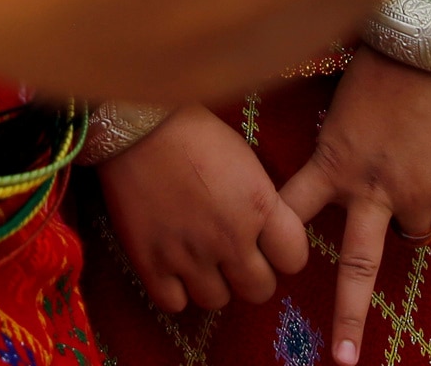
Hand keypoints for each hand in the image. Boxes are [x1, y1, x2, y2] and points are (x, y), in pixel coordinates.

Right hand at [96, 105, 308, 313]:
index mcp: (259, 206)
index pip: (294, 260)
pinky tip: (172, 267)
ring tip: (199, 258)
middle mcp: (230, 238)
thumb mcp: (244, 161)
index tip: (269, 243)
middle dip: (251, 275)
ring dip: (212, 283)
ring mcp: (189, 255)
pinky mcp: (151, 263)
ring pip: (217, 301)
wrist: (136, 126)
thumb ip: (261, 202)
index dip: (283, 253)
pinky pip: (175, 304)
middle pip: (260, 290)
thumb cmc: (193, 131)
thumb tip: (265, 231)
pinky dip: (175, 291)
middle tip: (234, 256)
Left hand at [278, 49, 430, 365]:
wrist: (427, 44)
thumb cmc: (374, 64)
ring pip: (413, 240)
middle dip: (347, 316)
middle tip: (339, 358)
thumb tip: (318, 149)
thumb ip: (329, 142)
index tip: (257, 269)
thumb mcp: (335, 105)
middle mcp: (370, 189)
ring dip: (410, 233)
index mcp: (332, 164)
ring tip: (409, 212)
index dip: (271, 239)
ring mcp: (414, 192)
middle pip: (356, 268)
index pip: (291, 211)